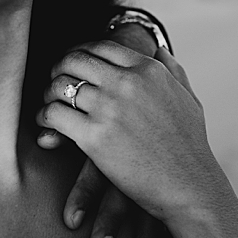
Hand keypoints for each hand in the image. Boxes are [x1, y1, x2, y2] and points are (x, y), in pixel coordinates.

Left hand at [35, 39, 221, 227]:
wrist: (192, 191)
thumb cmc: (191, 148)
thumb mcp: (188, 99)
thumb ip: (172, 70)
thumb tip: (158, 48)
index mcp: (148, 70)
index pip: (100, 46)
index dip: (80, 52)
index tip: (71, 64)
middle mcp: (127, 83)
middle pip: (75, 60)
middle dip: (59, 68)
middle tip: (54, 80)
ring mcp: (110, 108)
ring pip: (62, 85)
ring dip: (49, 92)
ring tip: (49, 102)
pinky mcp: (95, 137)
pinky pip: (55, 114)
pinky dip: (45, 116)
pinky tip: (46, 124)